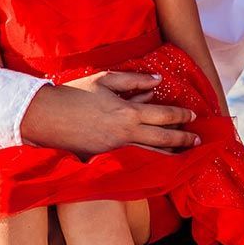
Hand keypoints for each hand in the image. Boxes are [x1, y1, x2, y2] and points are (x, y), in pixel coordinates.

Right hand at [21, 71, 198, 156]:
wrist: (46, 116)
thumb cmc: (75, 93)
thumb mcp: (105, 80)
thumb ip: (133, 81)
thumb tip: (157, 82)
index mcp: (128, 111)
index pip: (164, 115)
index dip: (182, 117)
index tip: (194, 117)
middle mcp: (126, 133)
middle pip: (163, 138)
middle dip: (183, 139)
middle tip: (197, 141)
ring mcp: (116, 149)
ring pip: (151, 155)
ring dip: (170, 155)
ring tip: (182, 155)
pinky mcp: (104, 159)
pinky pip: (132, 161)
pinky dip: (147, 163)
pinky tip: (155, 164)